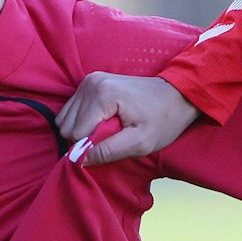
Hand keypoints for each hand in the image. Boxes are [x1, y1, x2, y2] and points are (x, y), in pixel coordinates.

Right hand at [56, 72, 200, 165]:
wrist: (177, 95)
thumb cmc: (163, 120)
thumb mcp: (140, 143)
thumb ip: (108, 152)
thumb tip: (79, 159)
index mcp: (102, 95)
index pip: (75, 134)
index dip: (90, 148)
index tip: (112, 147)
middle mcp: (90, 83)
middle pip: (67, 126)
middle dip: (84, 139)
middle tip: (111, 139)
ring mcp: (88, 80)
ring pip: (65, 119)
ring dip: (82, 131)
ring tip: (108, 130)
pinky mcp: (88, 82)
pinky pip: (71, 110)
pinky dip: (82, 122)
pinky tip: (102, 122)